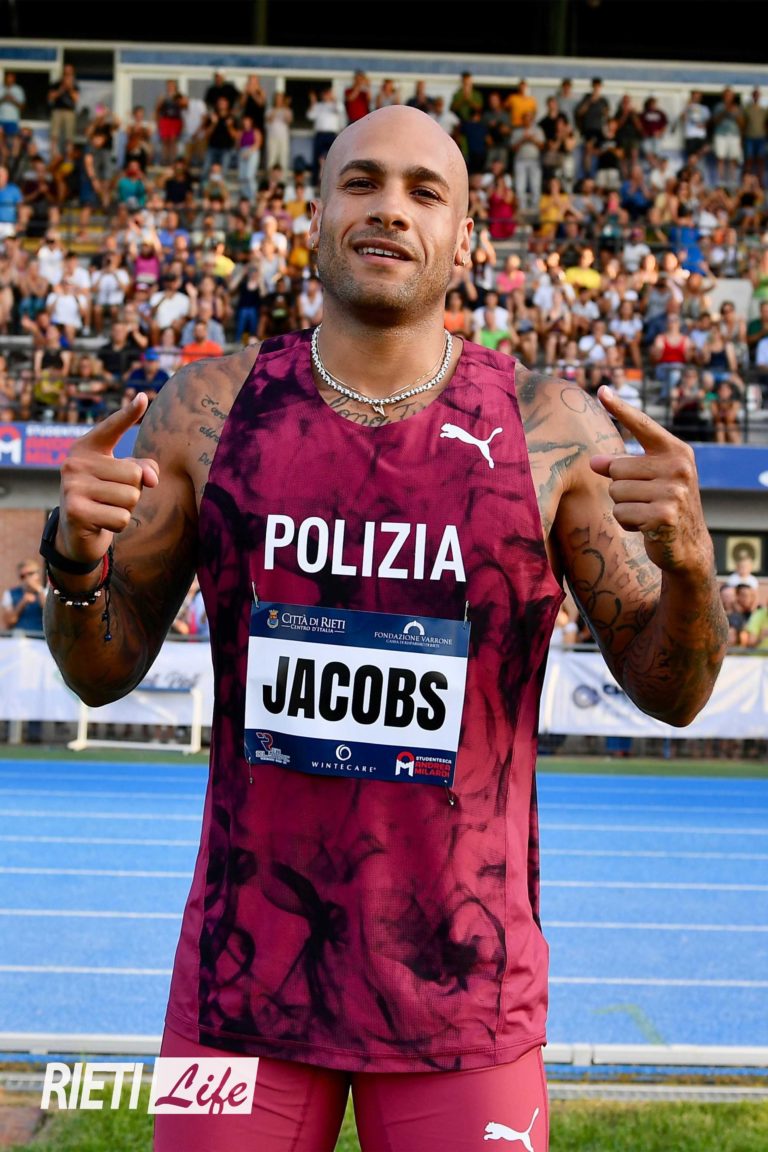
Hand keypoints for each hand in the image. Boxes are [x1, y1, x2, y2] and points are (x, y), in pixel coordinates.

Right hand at [56, 394, 158, 566]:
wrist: (77, 533)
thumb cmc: (105, 497)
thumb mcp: (125, 479)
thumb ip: (145, 469)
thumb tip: (151, 478)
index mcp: (87, 447)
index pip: (112, 427)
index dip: (128, 414)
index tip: (144, 398)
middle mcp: (75, 462)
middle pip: (135, 475)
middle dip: (133, 492)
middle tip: (111, 498)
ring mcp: (72, 486)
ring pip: (131, 497)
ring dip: (126, 509)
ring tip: (106, 508)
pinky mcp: (75, 511)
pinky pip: (121, 517)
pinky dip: (119, 524)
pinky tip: (101, 522)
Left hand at [590, 386, 711, 575]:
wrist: (688, 546)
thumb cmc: (663, 506)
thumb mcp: (648, 481)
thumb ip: (622, 467)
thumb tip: (593, 462)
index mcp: (676, 451)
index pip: (643, 425)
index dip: (620, 408)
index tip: (601, 390)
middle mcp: (678, 467)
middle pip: (617, 468)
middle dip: (621, 488)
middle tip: (645, 500)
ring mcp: (673, 491)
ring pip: (616, 492)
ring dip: (624, 507)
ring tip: (646, 513)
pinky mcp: (664, 516)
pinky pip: (621, 514)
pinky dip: (628, 523)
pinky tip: (647, 527)